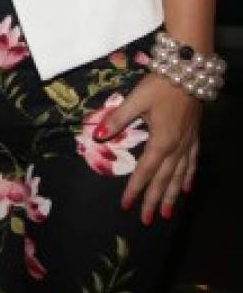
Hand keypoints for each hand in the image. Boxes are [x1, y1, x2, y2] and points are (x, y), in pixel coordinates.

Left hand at [99, 73, 200, 224]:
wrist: (189, 72)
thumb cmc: (160, 85)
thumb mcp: (135, 99)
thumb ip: (117, 119)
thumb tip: (97, 135)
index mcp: (161, 141)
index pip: (145, 171)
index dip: (135, 189)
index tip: (127, 205)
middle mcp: (177, 147)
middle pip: (164, 180)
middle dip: (154, 201)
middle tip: (147, 220)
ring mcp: (188, 143)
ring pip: (179, 176)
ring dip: (172, 196)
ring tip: (166, 213)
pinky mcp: (194, 137)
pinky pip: (192, 163)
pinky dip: (188, 177)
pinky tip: (186, 188)